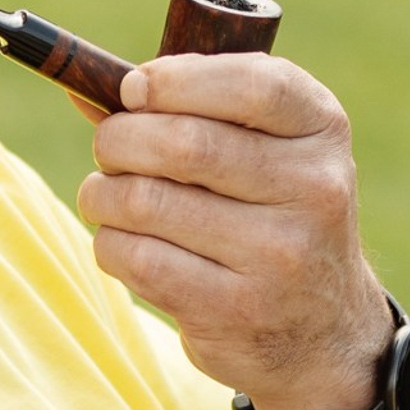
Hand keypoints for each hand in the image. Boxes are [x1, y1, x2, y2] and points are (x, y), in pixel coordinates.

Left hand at [77, 51, 389, 409]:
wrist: (322, 329)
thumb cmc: (271, 215)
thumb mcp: (268, 150)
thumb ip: (192, 108)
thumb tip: (85, 87)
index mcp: (323, 130)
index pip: (251, 86)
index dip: (174, 80)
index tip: (132, 89)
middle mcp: (314, 190)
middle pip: (184, 144)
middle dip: (120, 139)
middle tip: (109, 148)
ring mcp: (280, 255)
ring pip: (147, 201)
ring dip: (103, 194)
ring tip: (106, 197)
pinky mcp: (236, 308)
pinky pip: (138, 258)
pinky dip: (111, 243)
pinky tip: (124, 241)